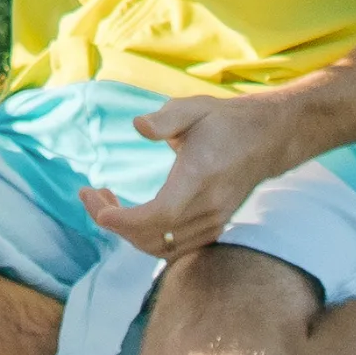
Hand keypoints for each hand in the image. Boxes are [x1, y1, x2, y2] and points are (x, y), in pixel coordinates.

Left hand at [76, 92, 297, 260]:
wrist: (266, 139)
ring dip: (127, 232)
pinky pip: (174, 247)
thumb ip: (166, 118)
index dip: (127, 221)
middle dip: (114, 223)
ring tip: (105, 203)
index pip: (162, 214)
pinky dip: (146, 238)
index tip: (99, 211)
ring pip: (162, 247)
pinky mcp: (213, 227)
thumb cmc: (224, 121)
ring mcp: (213, 220)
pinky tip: (130, 215)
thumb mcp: (194, 108)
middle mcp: (208, 206)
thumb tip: (138, 125)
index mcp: (200, 177)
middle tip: (89, 195)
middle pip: (154, 236)